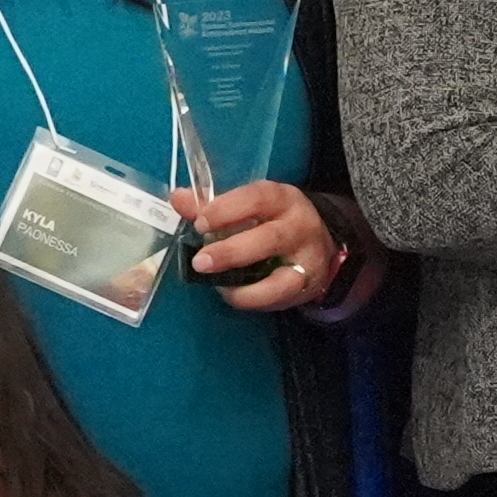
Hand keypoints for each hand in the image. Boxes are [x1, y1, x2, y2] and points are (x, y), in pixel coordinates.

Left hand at [177, 179, 341, 314]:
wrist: (319, 245)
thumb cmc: (272, 222)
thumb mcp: (248, 207)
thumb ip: (212, 206)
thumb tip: (178, 198)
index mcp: (282, 198)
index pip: (257, 198)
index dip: (227, 210)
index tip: (200, 223)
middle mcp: (300, 225)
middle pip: (270, 238)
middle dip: (232, 252)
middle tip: (200, 262)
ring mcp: (307, 258)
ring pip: (281, 275)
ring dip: (244, 284)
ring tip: (217, 284)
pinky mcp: (306, 285)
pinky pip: (279, 296)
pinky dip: (253, 298)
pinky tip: (232, 294)